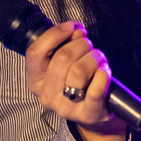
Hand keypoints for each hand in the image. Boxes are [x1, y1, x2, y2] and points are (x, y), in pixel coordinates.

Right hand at [24, 20, 126, 140]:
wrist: (95, 114)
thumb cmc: (80, 83)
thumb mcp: (65, 63)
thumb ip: (65, 44)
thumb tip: (74, 30)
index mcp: (36, 81)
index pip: (35, 52)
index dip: (55, 34)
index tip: (70, 27)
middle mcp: (47, 96)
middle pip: (62, 58)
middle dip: (81, 44)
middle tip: (89, 46)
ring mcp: (66, 107)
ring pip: (79, 71)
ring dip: (94, 57)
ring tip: (99, 59)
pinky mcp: (88, 114)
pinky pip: (96, 89)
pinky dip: (104, 74)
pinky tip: (104, 72)